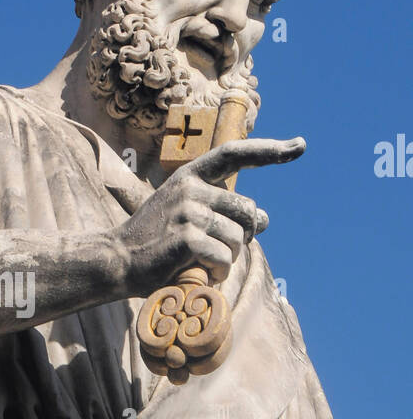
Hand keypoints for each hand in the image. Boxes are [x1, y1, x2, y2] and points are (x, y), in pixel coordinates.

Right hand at [115, 137, 305, 292]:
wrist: (117, 260)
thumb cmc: (156, 241)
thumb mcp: (189, 218)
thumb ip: (225, 213)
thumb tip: (265, 219)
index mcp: (190, 176)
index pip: (234, 154)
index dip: (269, 151)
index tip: (300, 146)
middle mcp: (190, 188)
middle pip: (247, 211)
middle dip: (242, 236)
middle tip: (217, 251)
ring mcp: (188, 211)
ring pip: (238, 239)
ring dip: (228, 258)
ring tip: (201, 262)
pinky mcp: (186, 238)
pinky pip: (224, 258)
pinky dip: (217, 271)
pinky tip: (198, 273)